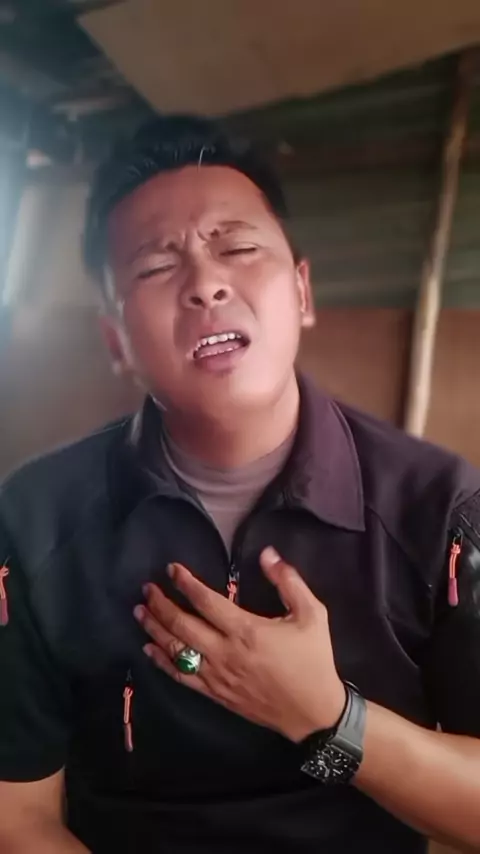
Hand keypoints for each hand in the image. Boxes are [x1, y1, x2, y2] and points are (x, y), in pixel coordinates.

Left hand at [134, 547, 345, 742]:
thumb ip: (288, 581)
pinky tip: (149, 650)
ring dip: (155, 629)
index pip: (206, 601)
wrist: (313, 711)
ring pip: (176, 650)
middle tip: (147, 588)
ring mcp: (217, 676)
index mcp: (246, 630)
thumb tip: (267, 553)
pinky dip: (161, 662)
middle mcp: (225, 652)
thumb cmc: (313, 659)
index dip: (186, 583)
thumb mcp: (312, 614)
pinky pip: (181, 676)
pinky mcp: (215, 694)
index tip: (172, 569)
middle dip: (161, 604)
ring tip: (140, 611)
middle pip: (182, 624)